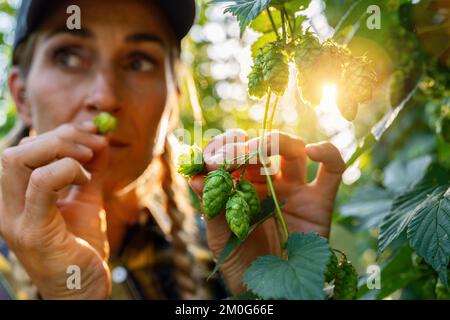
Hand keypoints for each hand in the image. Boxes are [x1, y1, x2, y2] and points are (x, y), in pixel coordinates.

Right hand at [0, 122, 111, 298]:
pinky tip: (85, 178)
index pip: (24, 150)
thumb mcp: (87, 200)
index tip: (93, 132)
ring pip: (18, 160)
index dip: (60, 132)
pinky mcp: (32, 232)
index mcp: (16, 196)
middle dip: (60, 137)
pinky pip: (41, 184)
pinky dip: (67, 170)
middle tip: (93, 145)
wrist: (83, 289)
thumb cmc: (81, 246)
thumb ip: (91, 170)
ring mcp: (14, 219)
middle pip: (17, 150)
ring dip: (61, 149)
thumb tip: (101, 138)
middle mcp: (6, 206)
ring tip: (89, 160)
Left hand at [189, 129, 344, 294]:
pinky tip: (312, 151)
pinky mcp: (320, 201)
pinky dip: (328, 154)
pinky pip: (333, 169)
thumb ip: (213, 207)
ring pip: (293, 150)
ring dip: (276, 141)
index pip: (233, 155)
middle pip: (262, 147)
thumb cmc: (243, 264)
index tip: (211, 159)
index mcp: (242, 188)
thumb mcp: (222, 238)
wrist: (272, 291)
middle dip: (246, 146)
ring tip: (258, 151)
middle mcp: (268, 184)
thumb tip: (195, 178)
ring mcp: (295, 190)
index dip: (223, 149)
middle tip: (233, 157)